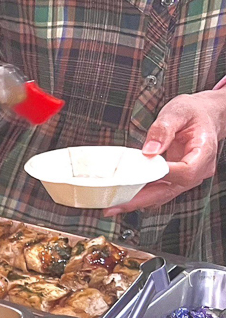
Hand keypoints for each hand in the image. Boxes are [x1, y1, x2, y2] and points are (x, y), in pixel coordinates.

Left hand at [104, 91, 225, 214]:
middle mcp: (199, 169)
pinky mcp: (176, 178)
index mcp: (203, 151)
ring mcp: (188, 176)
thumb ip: (163, 129)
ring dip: (138, 201)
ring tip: (113, 205)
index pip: (186, 171)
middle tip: (115, 205)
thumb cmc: (193, 112)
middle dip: (141, 199)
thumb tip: (149, 151)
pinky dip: (141, 194)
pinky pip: (159, 190)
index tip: (138, 176)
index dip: (163, 175)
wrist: (204, 115)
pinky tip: (123, 196)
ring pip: (163, 194)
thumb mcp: (178, 112)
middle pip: (171, 189)